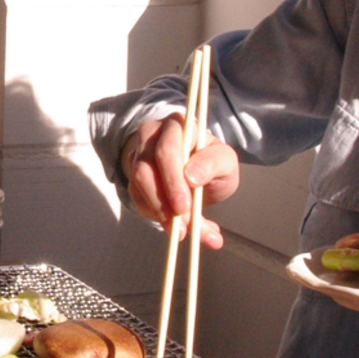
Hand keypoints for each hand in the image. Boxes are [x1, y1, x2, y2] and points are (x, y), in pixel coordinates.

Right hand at [124, 117, 240, 247]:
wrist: (197, 173)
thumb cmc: (212, 164)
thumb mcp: (224, 162)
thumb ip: (213, 165)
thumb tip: (193, 178)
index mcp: (179, 125)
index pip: (170, 147)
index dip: (174, 176)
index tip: (186, 203)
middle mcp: (153, 135)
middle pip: (147, 165)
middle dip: (164, 197)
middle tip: (181, 223)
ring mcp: (139, 155)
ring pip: (138, 183)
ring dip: (159, 211)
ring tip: (180, 232)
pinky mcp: (133, 177)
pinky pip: (136, 197)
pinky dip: (154, 215)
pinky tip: (173, 226)